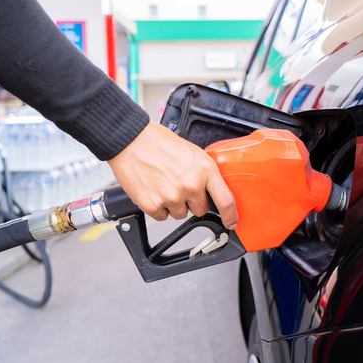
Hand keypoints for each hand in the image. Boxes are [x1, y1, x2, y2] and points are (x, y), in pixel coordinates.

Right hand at [107, 122, 238, 227]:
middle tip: (179, 184)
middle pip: (200, 209)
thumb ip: (203, 171)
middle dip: (192, 201)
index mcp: (204, 169)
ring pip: (180, 213)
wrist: (131, 140)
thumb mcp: (192, 152)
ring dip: (174, 204)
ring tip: (164, 183)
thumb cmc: (158, 142)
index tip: (232, 222)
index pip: (225, 200)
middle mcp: (191, 185)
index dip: (231, 215)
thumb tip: (209, 188)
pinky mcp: (153, 205)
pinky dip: (158, 206)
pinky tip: (154, 189)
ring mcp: (172, 197)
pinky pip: (162, 216)